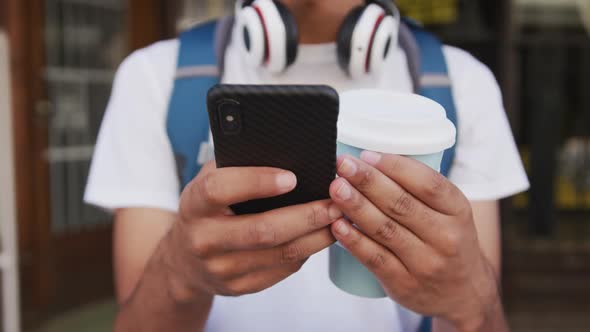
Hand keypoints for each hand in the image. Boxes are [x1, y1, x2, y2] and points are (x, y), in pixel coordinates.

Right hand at [164, 162, 340, 301]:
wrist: (184, 260)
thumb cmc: (207, 209)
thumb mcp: (209, 181)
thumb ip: (237, 166)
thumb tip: (287, 153)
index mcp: (195, 204)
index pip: (221, 190)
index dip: (257, 182)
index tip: (292, 177)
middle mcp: (204, 239)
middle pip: (262, 230)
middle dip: (306, 215)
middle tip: (335, 202)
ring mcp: (221, 268)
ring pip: (280, 253)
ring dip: (316, 236)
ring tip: (337, 218)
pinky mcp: (239, 287)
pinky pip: (282, 269)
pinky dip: (307, 251)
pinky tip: (319, 237)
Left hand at [329, 152, 500, 331]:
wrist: (465, 296)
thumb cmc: (448, 241)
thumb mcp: (451, 213)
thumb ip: (420, 190)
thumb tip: (371, 160)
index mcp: (458, 211)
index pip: (429, 184)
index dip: (396, 166)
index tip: (367, 154)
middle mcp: (445, 237)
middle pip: (402, 204)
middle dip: (368, 181)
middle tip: (343, 165)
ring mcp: (425, 263)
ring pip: (385, 230)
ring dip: (356, 206)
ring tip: (336, 188)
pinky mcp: (404, 284)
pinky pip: (375, 259)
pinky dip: (354, 240)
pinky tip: (337, 225)